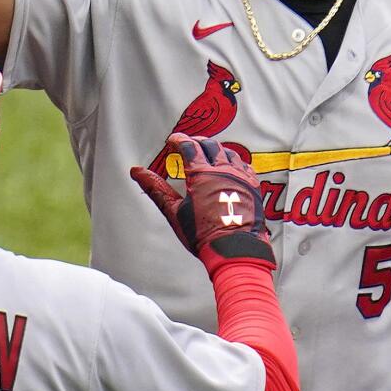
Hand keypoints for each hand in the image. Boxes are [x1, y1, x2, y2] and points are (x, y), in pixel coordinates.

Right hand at [130, 133, 270, 262]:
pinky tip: (230, 165)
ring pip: (229, 152)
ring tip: (207, 152)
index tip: (172, 141)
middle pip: (209, 145)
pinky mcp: (253, 187)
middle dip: (196, 141)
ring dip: (216, 148)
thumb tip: (137, 172)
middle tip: (188, 143)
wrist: (235, 250)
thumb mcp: (174, 212)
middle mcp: (223, 171)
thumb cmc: (203, 235)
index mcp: (202, 175)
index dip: (178, 140)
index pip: (188, 146)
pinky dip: (234, 160)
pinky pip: (245, 165)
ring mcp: (240, 178)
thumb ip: (156, 189)